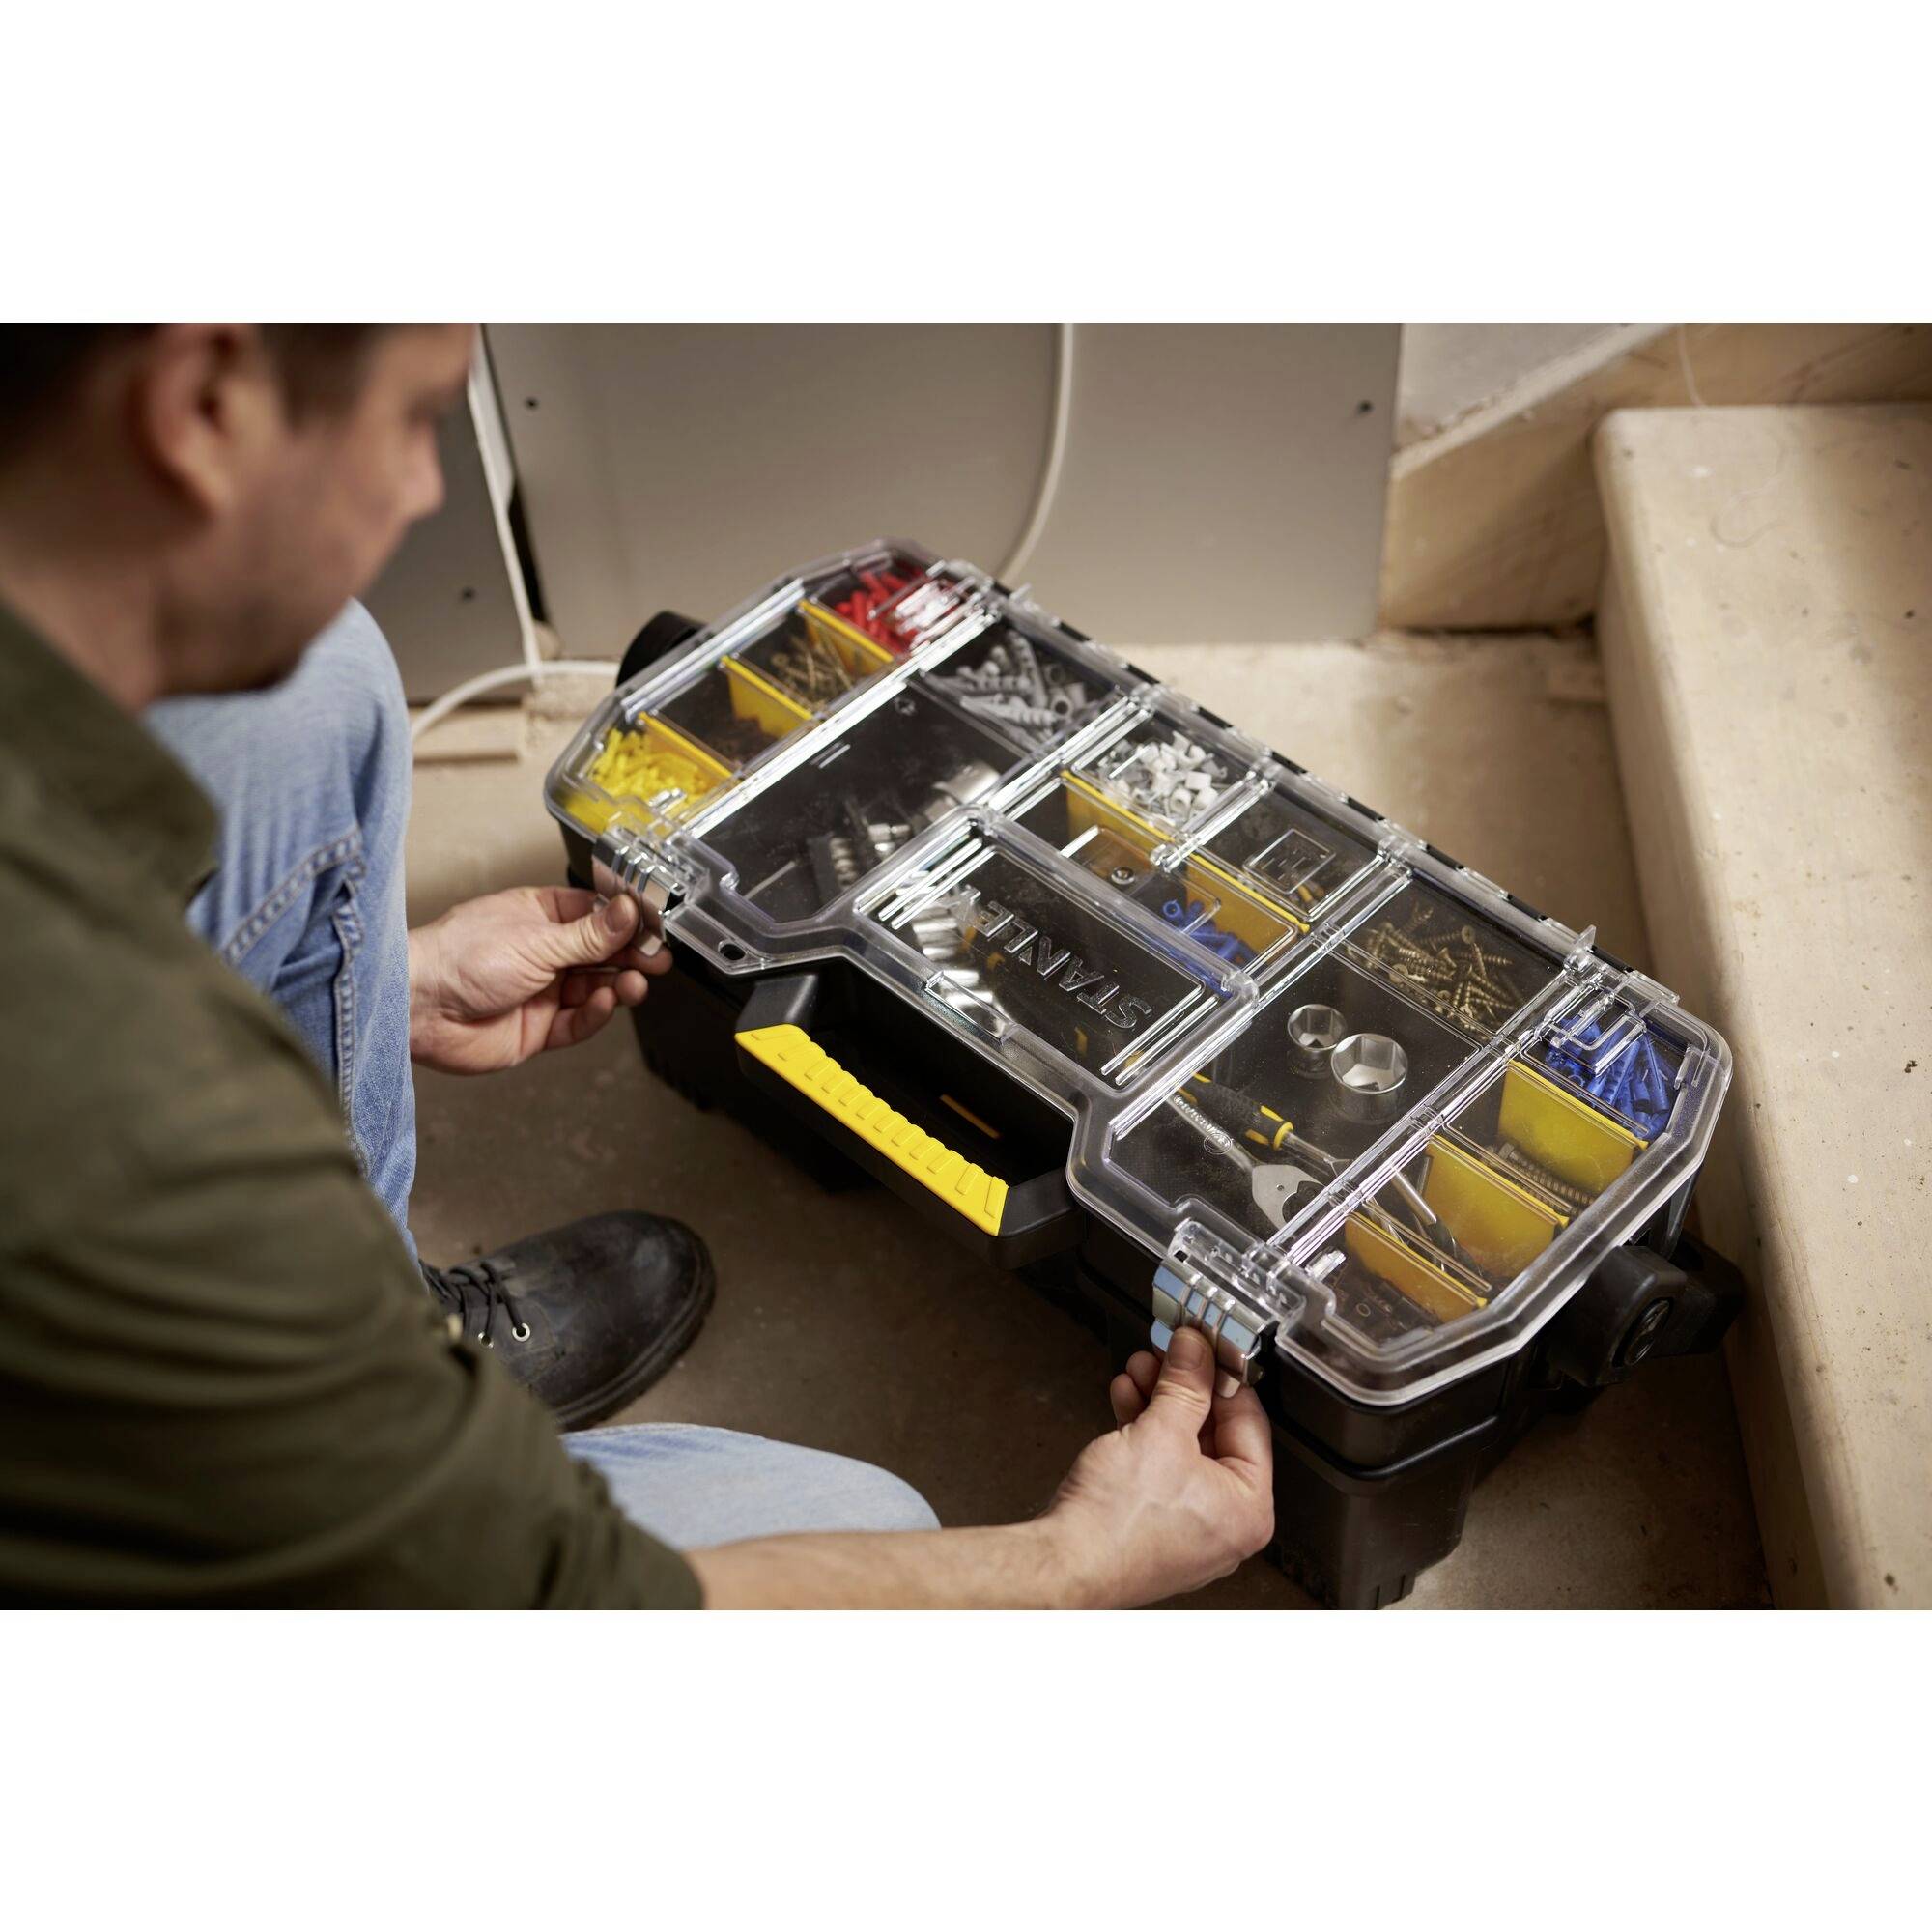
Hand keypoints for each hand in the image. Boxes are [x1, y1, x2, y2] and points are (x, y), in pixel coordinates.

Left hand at [407, 884, 671, 1074]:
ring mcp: (540, 991)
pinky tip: (605, 1004)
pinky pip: (578, 1023)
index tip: (654, 926)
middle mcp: (541, 952)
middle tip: (657, 960)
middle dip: (630, 957)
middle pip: (601, 954)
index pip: (595, 915)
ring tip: (635, 984)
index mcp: (539, 915)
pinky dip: (595, 1015)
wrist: (418, 1007)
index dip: (626, 922)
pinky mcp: (537, 1028)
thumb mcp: (537, 939)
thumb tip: (629, 913)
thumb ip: (589, 934)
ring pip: (594, 989)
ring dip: (618, 986)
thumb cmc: (460, 957)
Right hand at [1042, 1326, 1274, 1606]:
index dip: (1223, 1376)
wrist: (1064, 1563)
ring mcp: (1189, 1528)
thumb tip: (1196, 1351)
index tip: (1206, 1347)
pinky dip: (1144, 1433)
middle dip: (1183, 1388)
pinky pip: (1160, 1468)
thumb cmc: (1118, 1524)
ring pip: (1182, 1448)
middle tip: (1170, 1354)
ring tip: (1141, 1371)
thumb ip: (1185, 1384)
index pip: (1249, 1422)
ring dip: (1159, 1404)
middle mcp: (1225, 1525)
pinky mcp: (1154, 1525)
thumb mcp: (1161, 1433)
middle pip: (1213, 1434)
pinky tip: (1127, 1401)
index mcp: (1249, 1510)